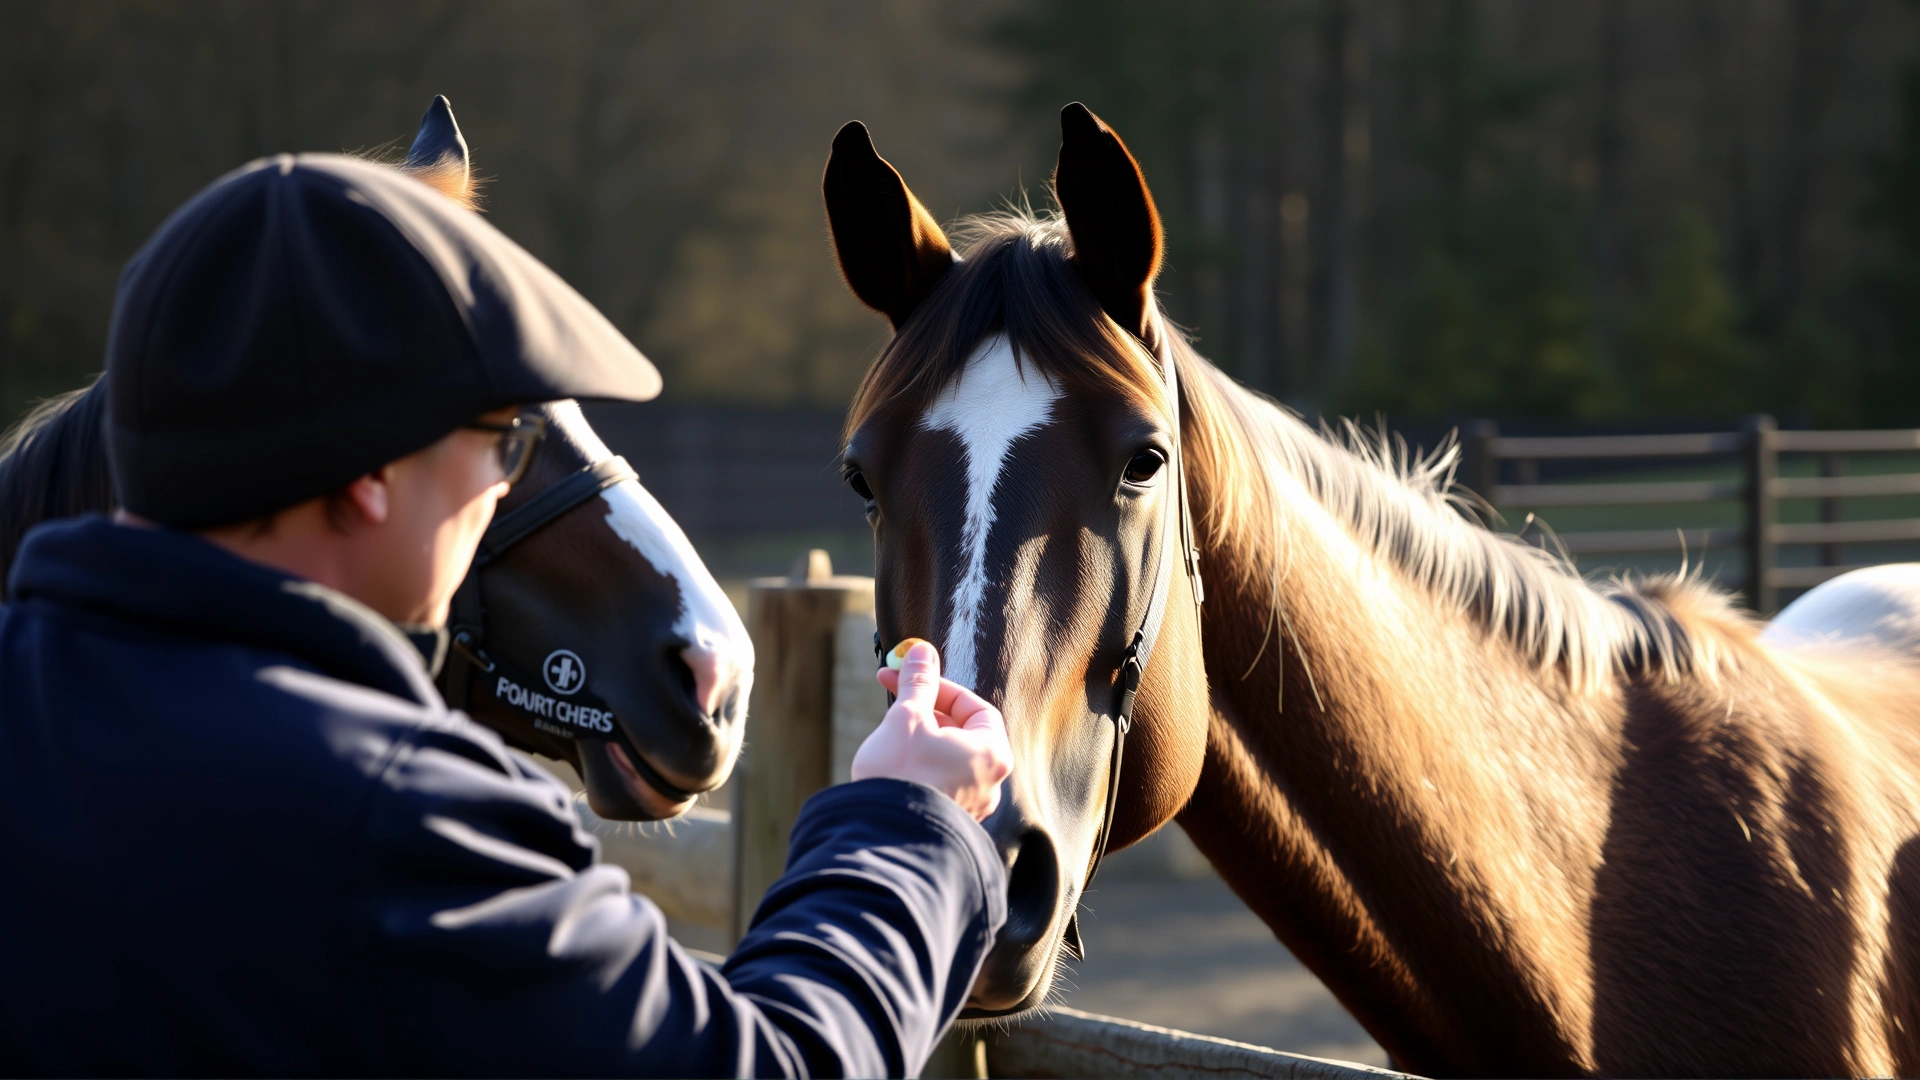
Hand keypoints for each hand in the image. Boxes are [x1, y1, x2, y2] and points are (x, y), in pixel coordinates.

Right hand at [851, 641, 1011, 820]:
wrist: (881, 841)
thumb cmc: (901, 775)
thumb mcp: (907, 718)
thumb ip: (919, 682)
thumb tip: (921, 651)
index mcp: (991, 753)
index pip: (973, 706)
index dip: (939, 687)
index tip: (909, 677)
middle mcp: (990, 783)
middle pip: (961, 732)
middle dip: (925, 712)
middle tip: (893, 698)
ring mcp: (971, 807)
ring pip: (946, 758)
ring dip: (918, 739)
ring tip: (888, 737)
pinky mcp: (949, 822)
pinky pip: (938, 783)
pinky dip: (918, 767)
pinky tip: (892, 767)